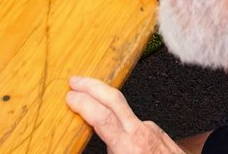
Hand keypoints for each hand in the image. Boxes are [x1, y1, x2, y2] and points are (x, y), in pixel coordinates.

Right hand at [66, 77, 184, 153]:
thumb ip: (108, 151)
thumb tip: (94, 146)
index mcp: (130, 146)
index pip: (102, 117)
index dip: (84, 104)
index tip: (69, 97)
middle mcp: (141, 133)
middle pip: (114, 98)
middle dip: (92, 85)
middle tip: (74, 81)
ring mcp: (151, 129)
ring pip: (124, 109)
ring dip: (104, 100)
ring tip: (88, 98)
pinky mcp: (157, 132)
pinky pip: (134, 122)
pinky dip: (119, 119)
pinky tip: (112, 125)